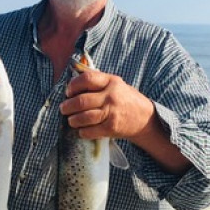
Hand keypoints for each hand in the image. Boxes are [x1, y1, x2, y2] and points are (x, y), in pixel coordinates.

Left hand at [60, 68, 191, 174]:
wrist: (145, 118)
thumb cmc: (125, 99)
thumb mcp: (115, 84)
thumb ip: (97, 80)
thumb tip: (73, 78)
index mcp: (111, 81)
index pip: (86, 79)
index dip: (73, 86)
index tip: (68, 92)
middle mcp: (111, 95)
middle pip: (81, 101)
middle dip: (67, 106)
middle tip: (64, 109)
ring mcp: (112, 112)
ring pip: (84, 117)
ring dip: (73, 120)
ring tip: (71, 121)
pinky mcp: (112, 128)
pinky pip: (90, 131)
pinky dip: (82, 132)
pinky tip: (81, 131)